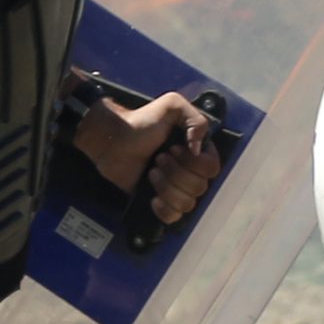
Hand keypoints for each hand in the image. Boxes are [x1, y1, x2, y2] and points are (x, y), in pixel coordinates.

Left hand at [71, 93, 223, 227]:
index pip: (212, 169)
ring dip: (166, 186)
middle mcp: (191, 173)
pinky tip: (152, 197)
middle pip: (200, 187)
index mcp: (198, 152)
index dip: (193, 162)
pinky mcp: (159, 202)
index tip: (173, 149)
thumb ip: (196, 120)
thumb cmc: (140, 123)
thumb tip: (198, 149)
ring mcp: (175, 189)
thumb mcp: (172, 106)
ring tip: (151, 172)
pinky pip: (174, 217)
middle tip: (158, 158)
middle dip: (176, 172)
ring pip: (187, 203)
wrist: (111, 140)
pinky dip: (163, 208)